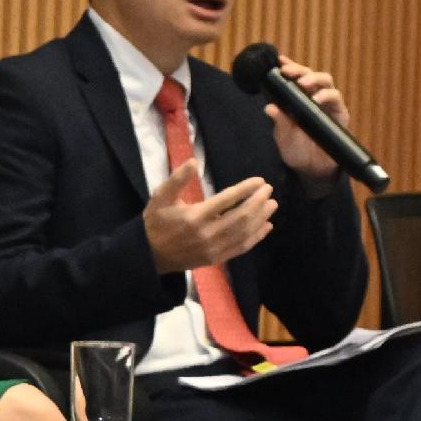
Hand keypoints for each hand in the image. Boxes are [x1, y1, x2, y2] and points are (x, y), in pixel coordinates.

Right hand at [142, 166, 274, 272]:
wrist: (149, 255)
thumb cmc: (156, 222)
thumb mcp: (160, 197)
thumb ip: (177, 179)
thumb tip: (194, 162)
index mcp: (194, 216)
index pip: (227, 199)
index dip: (246, 189)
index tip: (259, 181)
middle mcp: (207, 233)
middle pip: (241, 216)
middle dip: (258, 202)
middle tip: (269, 190)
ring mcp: (213, 248)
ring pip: (244, 232)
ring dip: (261, 218)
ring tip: (271, 205)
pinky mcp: (216, 258)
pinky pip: (241, 248)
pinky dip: (256, 237)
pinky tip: (266, 226)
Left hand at [263, 59, 351, 179]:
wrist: (312, 170)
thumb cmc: (297, 151)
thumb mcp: (283, 137)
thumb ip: (278, 122)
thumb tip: (269, 107)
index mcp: (298, 100)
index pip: (295, 79)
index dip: (289, 67)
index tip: (279, 61)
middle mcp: (314, 98)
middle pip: (311, 76)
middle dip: (300, 70)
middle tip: (288, 71)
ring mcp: (328, 105)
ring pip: (326, 82)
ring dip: (314, 79)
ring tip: (303, 83)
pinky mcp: (340, 114)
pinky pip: (337, 99)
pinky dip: (327, 96)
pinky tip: (317, 99)